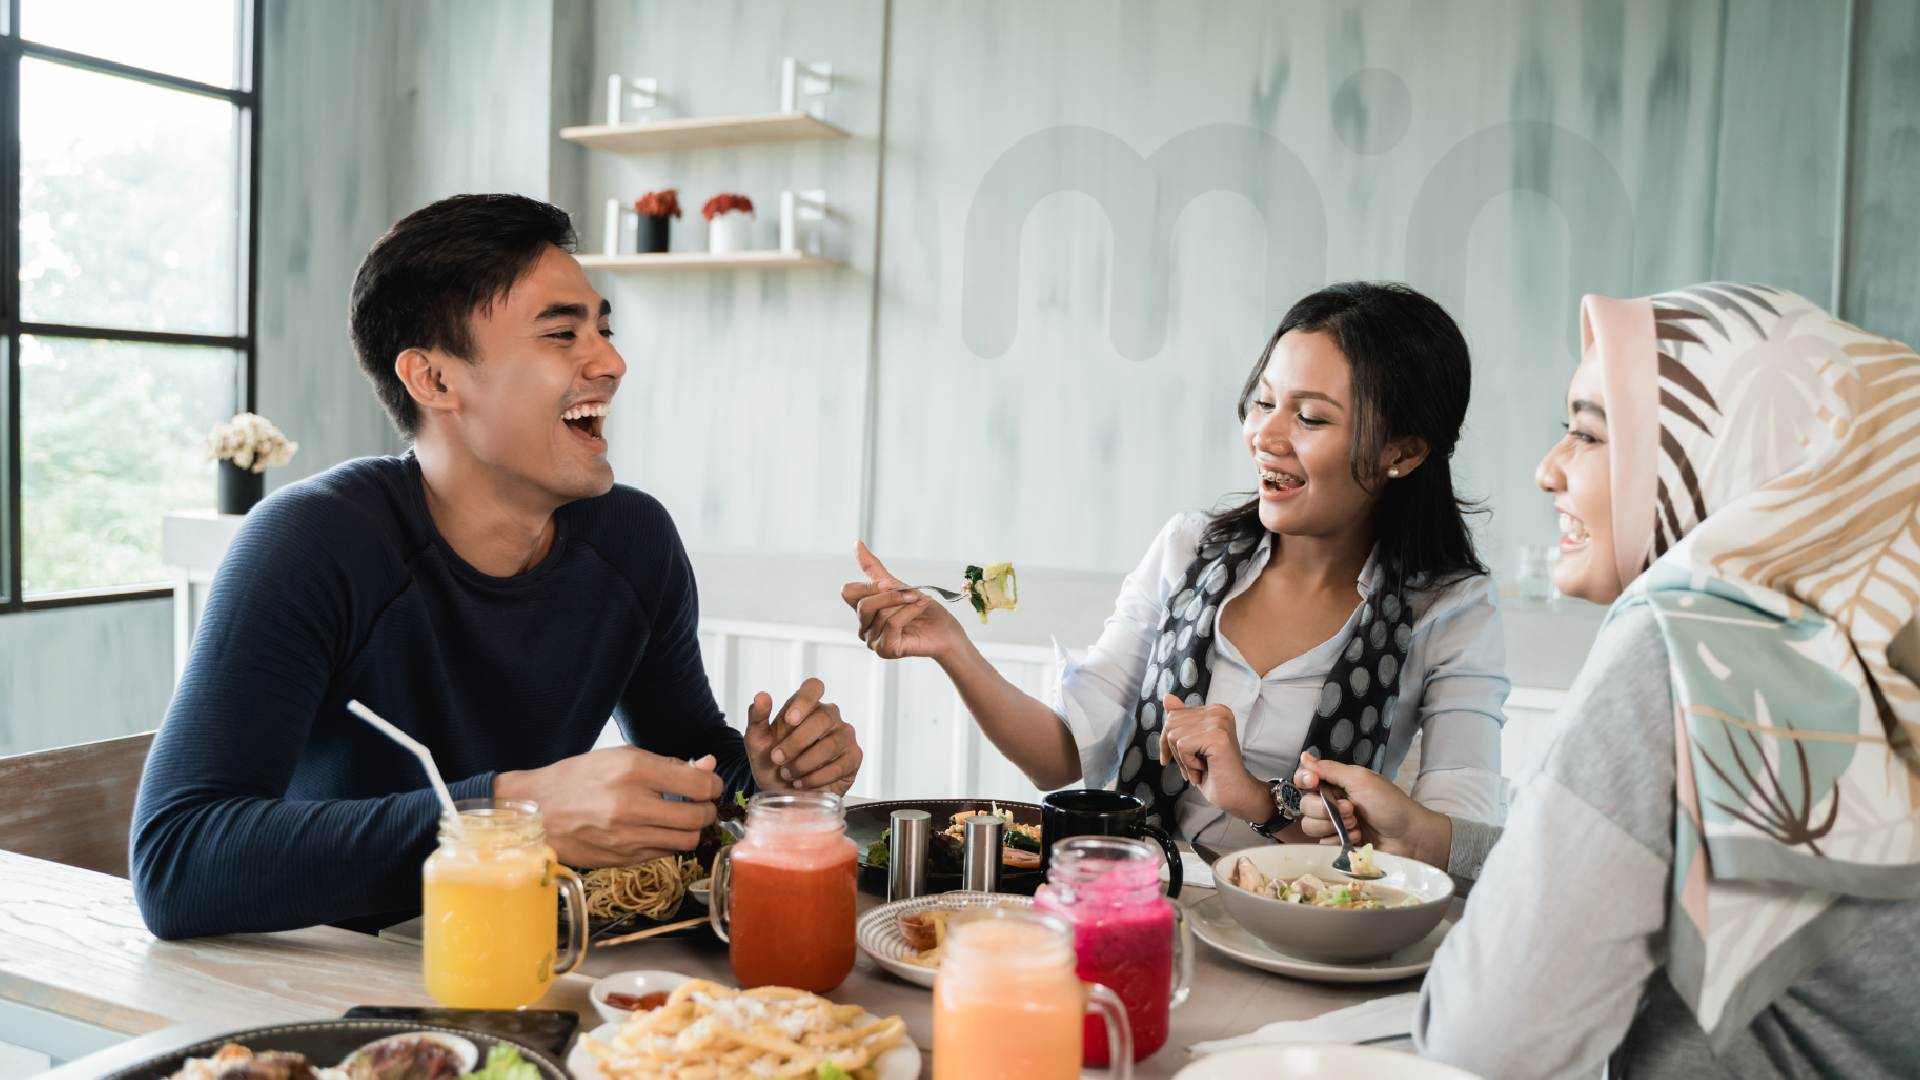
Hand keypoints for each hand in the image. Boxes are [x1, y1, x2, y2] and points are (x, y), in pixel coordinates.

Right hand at [495, 748, 720, 867]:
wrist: (538, 812)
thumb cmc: (578, 779)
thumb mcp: (621, 757)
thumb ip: (669, 764)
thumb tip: (708, 766)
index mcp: (634, 771)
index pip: (698, 785)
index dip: (713, 785)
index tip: (709, 785)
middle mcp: (632, 805)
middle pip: (698, 816)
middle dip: (707, 809)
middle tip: (700, 803)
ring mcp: (628, 836)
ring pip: (688, 840)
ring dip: (693, 829)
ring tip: (683, 817)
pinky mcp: (623, 859)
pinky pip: (666, 853)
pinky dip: (671, 842)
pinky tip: (660, 830)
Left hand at [742, 677, 862, 795]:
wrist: (782, 793)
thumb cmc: (772, 762)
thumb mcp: (756, 741)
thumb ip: (757, 717)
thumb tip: (761, 696)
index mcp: (806, 706)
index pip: (814, 687)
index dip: (804, 700)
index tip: (790, 720)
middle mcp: (830, 717)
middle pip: (822, 718)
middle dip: (796, 742)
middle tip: (777, 759)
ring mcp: (845, 736)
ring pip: (830, 744)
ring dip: (803, 764)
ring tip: (788, 774)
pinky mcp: (854, 758)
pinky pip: (840, 766)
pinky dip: (816, 778)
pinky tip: (802, 782)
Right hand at [841, 542, 967, 662]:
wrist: (946, 631)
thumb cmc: (923, 611)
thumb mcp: (898, 585)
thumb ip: (875, 569)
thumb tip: (857, 544)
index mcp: (864, 611)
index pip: (848, 593)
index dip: (868, 585)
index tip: (891, 582)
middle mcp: (864, 628)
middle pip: (863, 604)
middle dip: (890, 594)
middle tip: (912, 591)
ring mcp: (873, 641)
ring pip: (880, 614)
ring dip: (905, 602)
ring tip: (921, 599)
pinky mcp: (886, 650)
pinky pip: (892, 624)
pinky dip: (909, 612)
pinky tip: (921, 606)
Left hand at [1158, 694, 1272, 823]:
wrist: (1237, 794)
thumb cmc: (1214, 772)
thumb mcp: (1192, 743)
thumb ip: (1181, 719)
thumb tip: (1167, 697)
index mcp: (1214, 710)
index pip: (1173, 716)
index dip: (1169, 741)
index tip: (1181, 758)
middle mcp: (1219, 711)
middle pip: (1170, 724)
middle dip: (1175, 751)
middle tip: (1194, 765)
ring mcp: (1220, 722)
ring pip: (1174, 736)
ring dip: (1183, 759)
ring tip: (1201, 767)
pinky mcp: (1218, 736)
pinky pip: (1182, 746)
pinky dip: (1189, 763)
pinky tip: (1205, 768)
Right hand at [1295, 751, 1451, 866]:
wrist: (1409, 836)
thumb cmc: (1389, 803)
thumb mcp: (1361, 780)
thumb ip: (1330, 769)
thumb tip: (1304, 755)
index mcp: (1336, 782)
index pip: (1304, 778)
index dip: (1304, 780)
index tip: (1314, 783)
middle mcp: (1331, 801)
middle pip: (1304, 805)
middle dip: (1325, 809)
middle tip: (1351, 810)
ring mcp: (1334, 823)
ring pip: (1310, 825)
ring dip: (1332, 826)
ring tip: (1355, 825)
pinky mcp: (1338, 842)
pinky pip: (1321, 843)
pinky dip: (1338, 841)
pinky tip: (1357, 837)